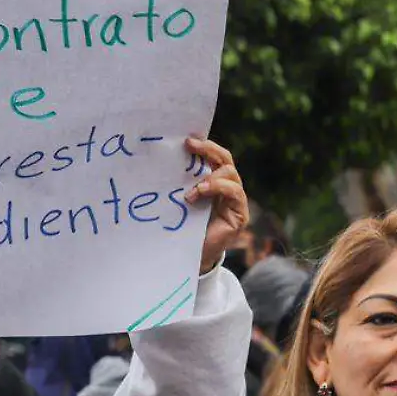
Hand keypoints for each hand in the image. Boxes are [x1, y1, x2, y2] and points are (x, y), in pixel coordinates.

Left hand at [185, 137, 246, 276]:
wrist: (190, 257)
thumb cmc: (182, 227)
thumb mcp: (178, 200)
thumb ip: (177, 183)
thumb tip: (156, 162)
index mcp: (212, 180)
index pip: (213, 156)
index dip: (203, 145)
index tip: (185, 138)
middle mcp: (226, 186)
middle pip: (224, 159)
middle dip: (208, 149)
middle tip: (190, 145)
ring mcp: (235, 200)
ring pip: (230, 174)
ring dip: (210, 177)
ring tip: (193, 189)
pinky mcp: (239, 214)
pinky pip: (235, 193)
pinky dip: (217, 188)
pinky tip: (198, 194)